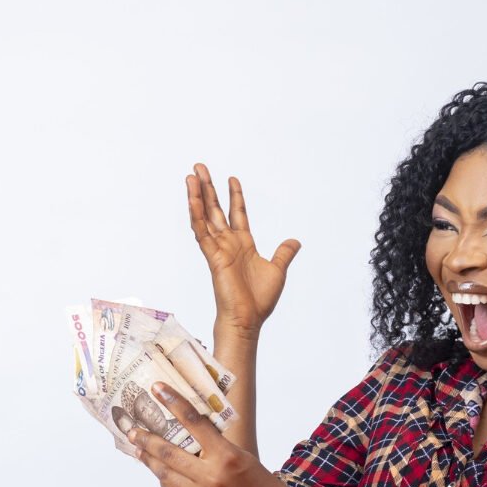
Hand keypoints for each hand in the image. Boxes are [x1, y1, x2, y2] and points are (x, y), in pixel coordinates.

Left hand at [128, 382, 309, 486]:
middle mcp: (212, 477)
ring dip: (150, 460)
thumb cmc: (256, 481)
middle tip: (132, 430)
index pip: (194, 422)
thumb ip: (213, 444)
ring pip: (165, 475)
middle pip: (169, 453)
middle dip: (146, 439)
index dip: (174, 402)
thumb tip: (183, 430)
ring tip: (140, 450)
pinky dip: (164, 481)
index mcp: (226, 455)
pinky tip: (159, 473)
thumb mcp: (240, 455)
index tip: (157, 389)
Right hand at [188, 163, 300, 338]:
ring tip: (191, 175)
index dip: (235, 196)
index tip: (232, 178)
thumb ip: (284, 253)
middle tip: (200, 167)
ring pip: (204, 216)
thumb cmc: (260, 300)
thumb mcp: (278, 270)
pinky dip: (195, 214)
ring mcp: (218, 248)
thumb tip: (295, 241)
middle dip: (208, 188)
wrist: (248, 318)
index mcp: (243, 244)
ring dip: (197, 196)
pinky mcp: (212, 256)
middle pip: (215, 209)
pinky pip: (201, 231)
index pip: (237, 214)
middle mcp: (228, 243)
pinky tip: (191, 198)